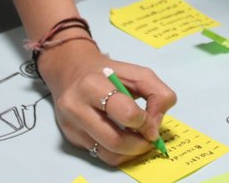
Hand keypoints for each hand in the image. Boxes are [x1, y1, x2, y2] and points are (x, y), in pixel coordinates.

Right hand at [36, 38, 176, 165]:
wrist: (73, 72)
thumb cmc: (107, 73)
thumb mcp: (137, 73)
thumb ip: (157, 94)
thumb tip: (155, 126)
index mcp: (92, 84)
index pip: (126, 113)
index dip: (145, 122)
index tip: (151, 122)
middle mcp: (76, 107)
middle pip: (115, 141)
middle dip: (140, 144)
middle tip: (149, 139)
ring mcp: (71, 126)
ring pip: (109, 154)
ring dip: (131, 153)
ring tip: (138, 140)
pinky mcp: (72, 139)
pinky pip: (102, 156)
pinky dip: (120, 154)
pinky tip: (125, 142)